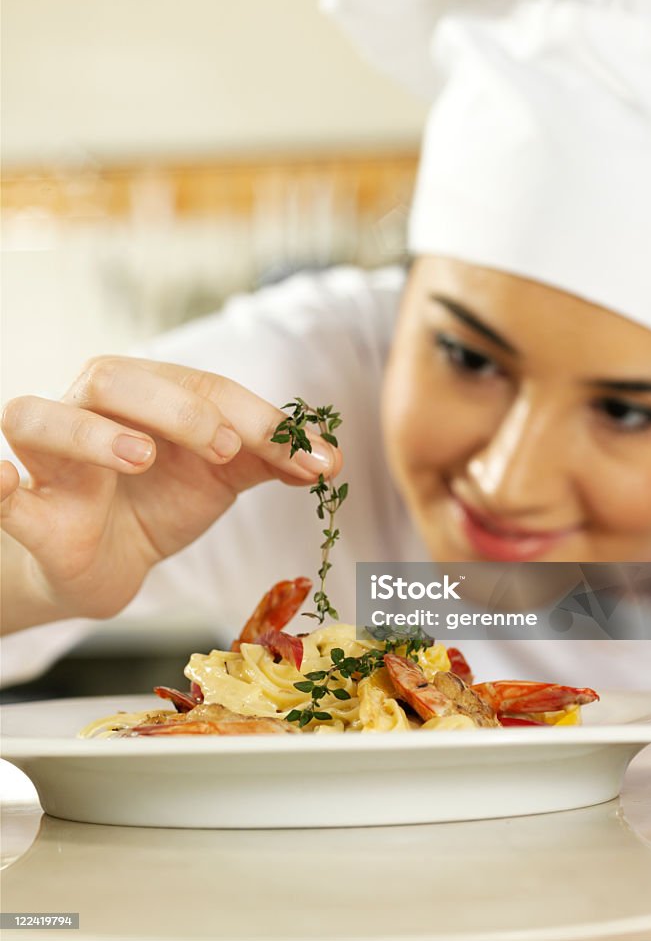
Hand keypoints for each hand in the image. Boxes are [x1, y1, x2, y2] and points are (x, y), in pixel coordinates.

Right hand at [0, 356, 341, 627]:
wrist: (106, 561)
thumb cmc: (160, 501)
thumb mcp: (221, 476)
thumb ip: (271, 459)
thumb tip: (329, 460)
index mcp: (146, 394)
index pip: (200, 386)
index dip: (254, 417)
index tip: (306, 459)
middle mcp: (90, 410)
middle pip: (114, 379)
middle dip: (174, 407)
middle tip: (221, 449)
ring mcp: (49, 459)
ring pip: (39, 417)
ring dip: (89, 433)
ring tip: (138, 457)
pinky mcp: (27, 510)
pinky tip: (4, 483)